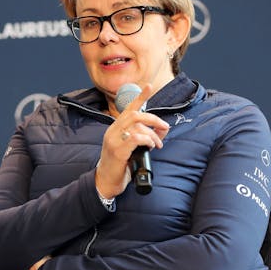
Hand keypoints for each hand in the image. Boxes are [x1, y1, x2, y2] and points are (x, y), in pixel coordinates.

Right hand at [96, 83, 169, 198]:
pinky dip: (147, 140)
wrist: (106, 182)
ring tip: (157, 144)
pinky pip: (135, 138)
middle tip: (164, 128)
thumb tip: (162, 129)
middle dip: (154, 119)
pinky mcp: (117, 151)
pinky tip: (150, 146)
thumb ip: (145, 137)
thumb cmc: (119, 166)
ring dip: (152, 134)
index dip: (140, 97)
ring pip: (137, 125)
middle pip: (136, 114)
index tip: (148, 86)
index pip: (128, 108)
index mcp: (116, 128)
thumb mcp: (132, 149)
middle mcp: (113, 131)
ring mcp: (113, 140)